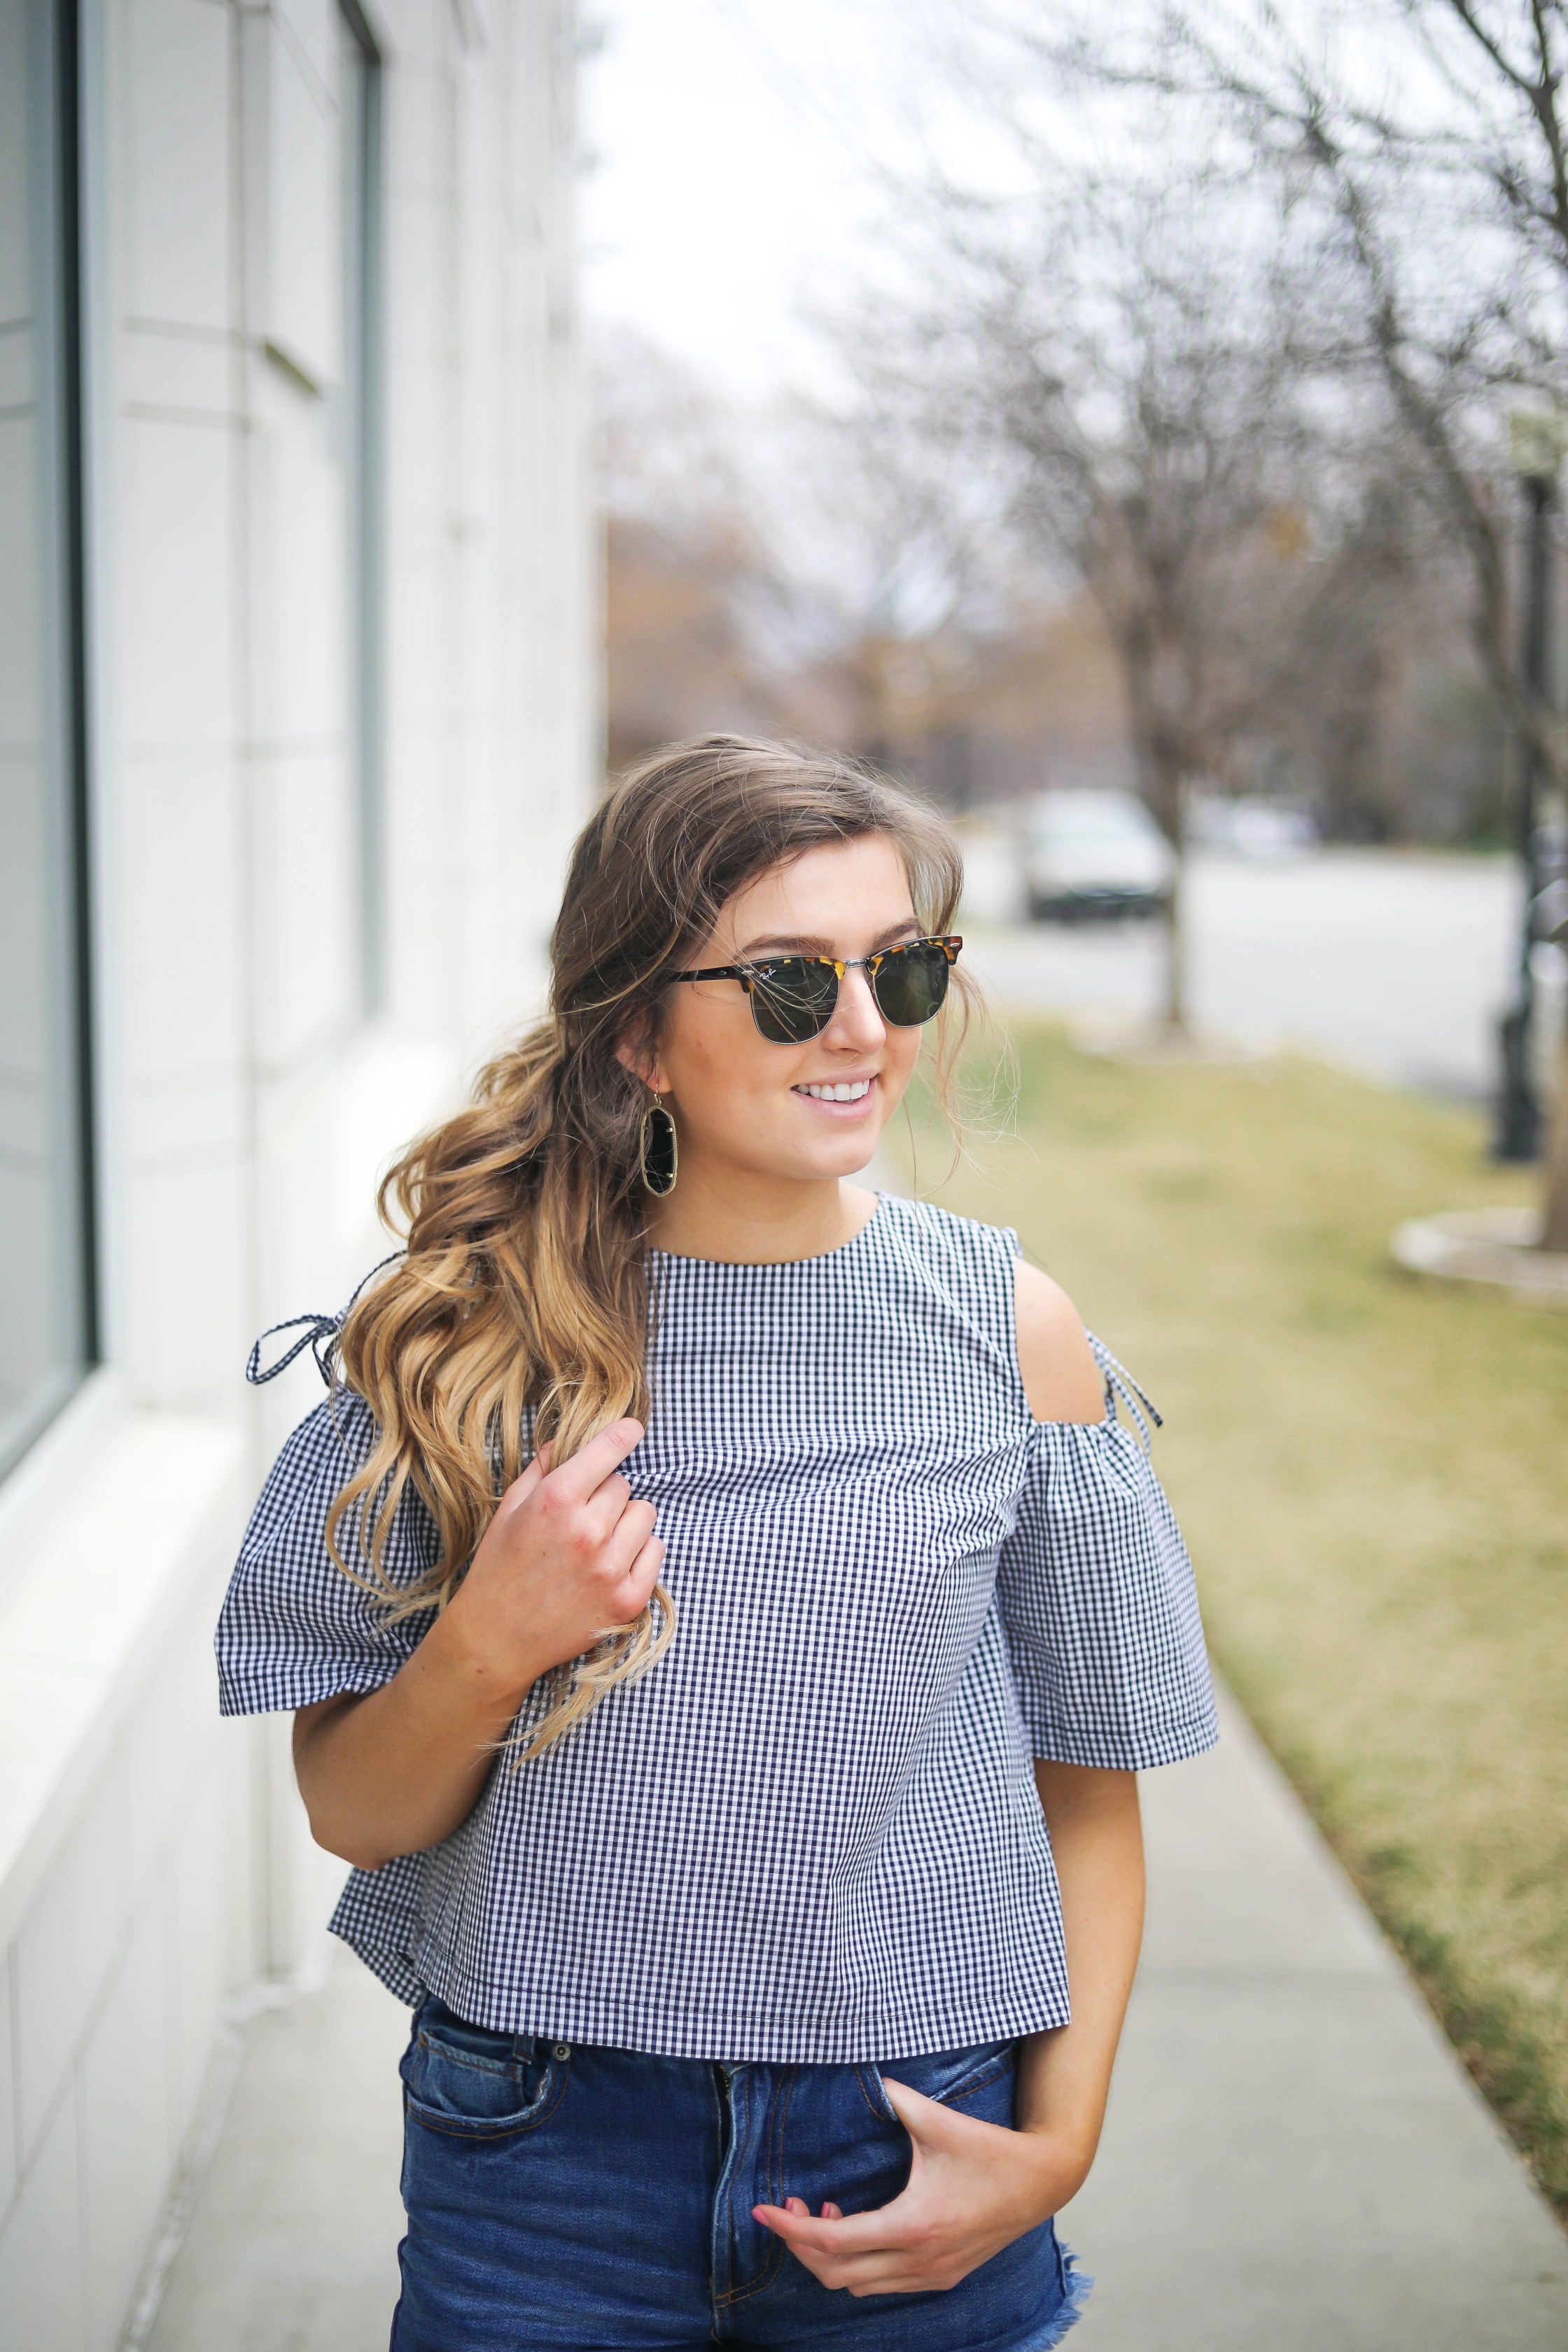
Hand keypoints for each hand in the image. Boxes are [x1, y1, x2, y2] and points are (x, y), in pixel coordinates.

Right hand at [446, 1419, 663, 1698]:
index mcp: (556, 1500)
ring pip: (644, 1514)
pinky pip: (656, 1550)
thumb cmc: (499, 1569)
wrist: (497, 1639)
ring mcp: (611, 1567)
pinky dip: (639, 1552)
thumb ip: (541, 1469)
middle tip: (579, 1519)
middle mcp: (588, 1530)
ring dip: (625, 1522)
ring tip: (596, 1543)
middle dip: (604, 1495)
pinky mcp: (628, 1598)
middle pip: (623, 1485)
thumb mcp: (509, 1509)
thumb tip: (565, 1440)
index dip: (624, 1434)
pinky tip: (610, 1565)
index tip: (633, 1428)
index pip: (610, 1449)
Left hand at [753, 2078, 1090, 2296]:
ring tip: (824, 2211)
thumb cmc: (990, 2151)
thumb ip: (896, 2098)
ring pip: (857, 2286)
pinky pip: (882, 2285)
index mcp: (913, 2225)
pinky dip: (857, 2264)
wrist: (1043, 2182)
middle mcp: (919, 2261)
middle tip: (788, 2206)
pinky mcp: (941, 2277)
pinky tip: (858, 2225)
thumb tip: (863, 2076)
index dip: (791, 2228)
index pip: (832, 2242)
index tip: (761, 2210)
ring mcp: (931, 2275)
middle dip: (801, 2244)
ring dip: (830, 2257)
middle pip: (835, 2274)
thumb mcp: (939, 2120)